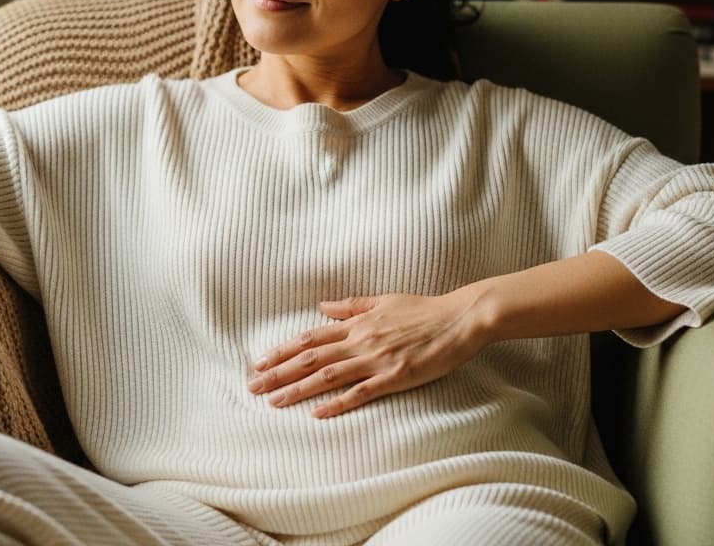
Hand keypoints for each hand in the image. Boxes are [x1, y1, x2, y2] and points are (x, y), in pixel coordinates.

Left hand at [247, 290, 490, 418]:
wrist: (460, 319)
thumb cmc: (425, 309)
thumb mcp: (385, 300)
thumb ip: (352, 305)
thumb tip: (322, 306)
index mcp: (358, 323)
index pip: (311, 337)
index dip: (284, 350)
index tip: (261, 362)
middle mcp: (361, 340)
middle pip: (311, 357)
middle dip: (280, 372)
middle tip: (253, 386)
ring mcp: (377, 359)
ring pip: (328, 375)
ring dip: (298, 389)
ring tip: (274, 401)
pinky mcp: (395, 377)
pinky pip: (360, 392)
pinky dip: (337, 403)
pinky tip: (317, 413)